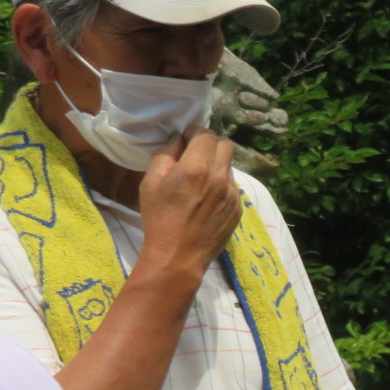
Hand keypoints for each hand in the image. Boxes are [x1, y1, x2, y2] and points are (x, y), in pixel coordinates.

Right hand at [138, 128, 243, 277]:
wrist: (178, 257)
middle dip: (210, 143)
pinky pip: (232, 186)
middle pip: (226, 144)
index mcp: (197, 168)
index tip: (186, 139)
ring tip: (199, 181)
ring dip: (216, 164)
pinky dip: (221, 184)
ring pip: (229, 166)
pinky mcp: (238, 209)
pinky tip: (206, 199)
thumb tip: (179, 141)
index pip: (206, 134)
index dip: (195, 132)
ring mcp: (233, 194)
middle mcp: (220, 177)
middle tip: (195, 153)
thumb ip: (166, 154)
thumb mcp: (150, 182)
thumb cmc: (159, 219)